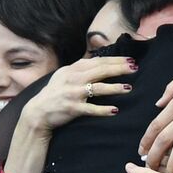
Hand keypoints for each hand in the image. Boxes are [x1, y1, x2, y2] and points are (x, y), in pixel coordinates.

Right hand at [20, 56, 135, 134]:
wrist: (37, 112)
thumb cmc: (54, 93)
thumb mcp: (65, 75)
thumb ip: (80, 67)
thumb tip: (99, 59)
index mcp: (72, 69)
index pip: (98, 61)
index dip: (115, 60)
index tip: (130, 60)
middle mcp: (73, 79)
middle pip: (100, 71)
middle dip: (119, 69)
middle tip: (134, 68)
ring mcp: (72, 94)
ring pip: (97, 88)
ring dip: (114, 88)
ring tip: (129, 88)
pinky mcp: (72, 108)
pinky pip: (91, 109)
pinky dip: (103, 110)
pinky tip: (115, 110)